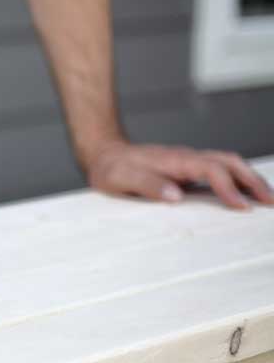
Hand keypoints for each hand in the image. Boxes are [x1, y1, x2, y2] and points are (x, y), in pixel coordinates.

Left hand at [85, 140, 273, 209]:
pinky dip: (237, 182)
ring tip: (267, 199)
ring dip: (250, 180)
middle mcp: (187, 159)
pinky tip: (245, 195)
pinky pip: (219, 172)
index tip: (241, 206)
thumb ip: (147, 184)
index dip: (228, 187)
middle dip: (252, 180)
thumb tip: (176, 196)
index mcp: (174, 161)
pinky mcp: (188, 171)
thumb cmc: (112, 169)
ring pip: (228, 165)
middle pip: (229, 162)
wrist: (106, 156)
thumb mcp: (121, 178)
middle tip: (270, 201)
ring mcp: (189, 164)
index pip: (210, 169)